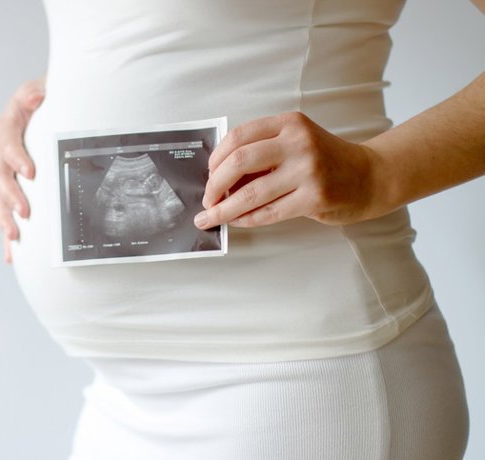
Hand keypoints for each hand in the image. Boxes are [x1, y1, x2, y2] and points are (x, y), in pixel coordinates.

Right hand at [0, 78, 44, 262]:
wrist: (52, 104)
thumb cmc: (50, 97)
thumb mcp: (45, 87)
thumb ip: (37, 92)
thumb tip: (35, 98)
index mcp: (9, 125)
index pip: (6, 141)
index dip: (15, 156)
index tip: (30, 172)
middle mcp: (1, 150)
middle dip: (9, 194)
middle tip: (24, 211)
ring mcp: (4, 170)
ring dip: (4, 217)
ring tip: (13, 235)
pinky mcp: (11, 187)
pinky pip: (5, 210)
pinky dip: (7, 232)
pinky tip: (10, 252)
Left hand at [194, 112, 382, 229]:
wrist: (370, 176)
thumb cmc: (326, 160)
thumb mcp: (296, 142)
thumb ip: (264, 151)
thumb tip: (219, 177)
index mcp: (289, 124)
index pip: (239, 136)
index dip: (216, 158)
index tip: (208, 174)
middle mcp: (298, 142)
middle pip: (239, 162)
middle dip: (214, 184)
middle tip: (207, 199)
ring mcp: (307, 170)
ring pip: (250, 193)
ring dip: (224, 209)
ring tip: (210, 217)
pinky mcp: (314, 197)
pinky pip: (268, 212)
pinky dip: (246, 219)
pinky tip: (236, 221)